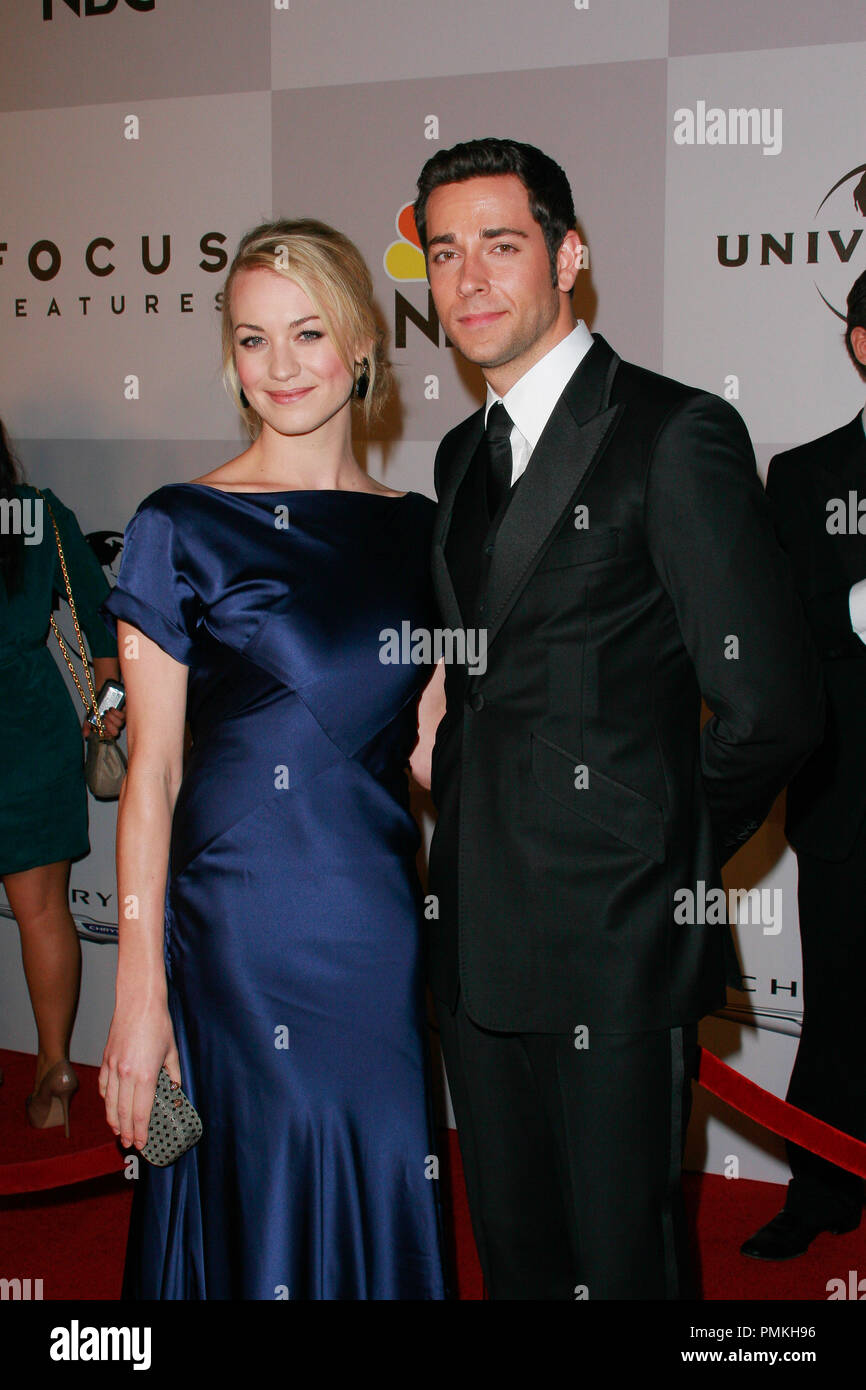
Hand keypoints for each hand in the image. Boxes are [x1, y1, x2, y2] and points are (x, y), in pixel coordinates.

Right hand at [83, 705, 125, 739]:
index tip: (101, 729)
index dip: (106, 735)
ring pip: (119, 724)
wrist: (101, 695)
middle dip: (109, 726)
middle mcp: (115, 725)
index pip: (110, 737)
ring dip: (111, 718)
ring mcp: (121, 719)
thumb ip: (87, 726)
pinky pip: (123, 716)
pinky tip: (111, 709)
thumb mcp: (89, 716)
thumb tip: (85, 735)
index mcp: (107, 729)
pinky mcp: (125, 711)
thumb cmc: (97, 707)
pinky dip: (116, 713)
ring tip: (106, 712)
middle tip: (103, 718)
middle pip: (116, 732)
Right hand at [99, 1006, 180, 1151]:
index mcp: (145, 1075)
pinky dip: (106, 1100)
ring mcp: (113, 1067)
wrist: (138, 1002)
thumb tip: (173, 1089)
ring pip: (110, 1103)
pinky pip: (104, 1086)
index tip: (143, 1143)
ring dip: (114, 1121)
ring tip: (119, 1132)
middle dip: (127, 1131)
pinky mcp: (106, 1059)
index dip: (142, 1131)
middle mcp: (126, 1075)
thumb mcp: (171, 1051)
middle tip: (130, 1144)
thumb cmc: (157, 1023)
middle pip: (124, 1112)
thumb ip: (172, 1074)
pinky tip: (110, 1107)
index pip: (141, 1112)